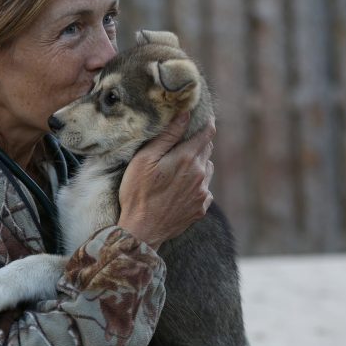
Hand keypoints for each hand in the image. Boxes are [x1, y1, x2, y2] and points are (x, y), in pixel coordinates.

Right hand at [117, 112, 215, 249]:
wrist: (142, 230)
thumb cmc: (137, 192)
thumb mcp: (144, 159)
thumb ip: (167, 136)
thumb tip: (185, 115)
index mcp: (187, 159)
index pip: (207, 134)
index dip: (207, 124)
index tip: (205, 118)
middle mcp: (200, 174)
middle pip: (207, 150)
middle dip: (199, 143)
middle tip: (184, 143)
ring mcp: (202, 193)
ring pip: (208, 169)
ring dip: (199, 164)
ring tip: (179, 168)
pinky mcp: (201, 208)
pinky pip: (204, 189)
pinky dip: (197, 184)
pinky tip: (180, 189)